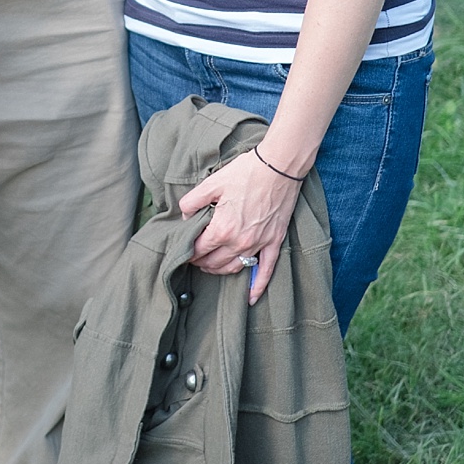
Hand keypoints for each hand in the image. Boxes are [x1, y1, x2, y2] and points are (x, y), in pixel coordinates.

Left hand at [179, 148, 301, 304]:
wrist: (280, 166)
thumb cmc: (247, 171)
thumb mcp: (213, 182)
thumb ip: (192, 201)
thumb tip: (185, 215)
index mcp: (222, 228)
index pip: (199, 249)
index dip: (188, 251)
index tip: (184, 250)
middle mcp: (239, 242)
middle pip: (214, 263)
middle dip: (201, 263)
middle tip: (195, 258)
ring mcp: (258, 244)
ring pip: (234, 268)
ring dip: (220, 271)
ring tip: (212, 267)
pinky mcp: (274, 242)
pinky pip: (266, 270)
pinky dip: (258, 286)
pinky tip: (251, 297)